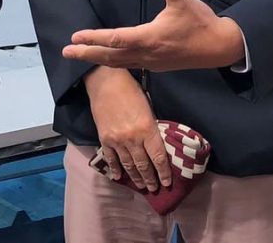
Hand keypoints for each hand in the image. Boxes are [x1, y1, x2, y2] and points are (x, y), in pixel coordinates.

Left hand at [64, 0, 246, 70]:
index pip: (115, 38)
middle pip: (111, 56)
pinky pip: (129, 66)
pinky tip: (107, 60)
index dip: (94, 38)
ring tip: (79, 56)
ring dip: (97, 59)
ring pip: (118, 63)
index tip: (76, 37)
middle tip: (66, 51)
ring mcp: (151, 62)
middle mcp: (147, 53)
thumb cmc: (201, 23)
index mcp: (150, 37)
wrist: (220, 47)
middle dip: (87, 53)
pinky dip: (113, 63)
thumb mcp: (184, 1)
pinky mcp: (157, 65)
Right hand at [84, 66, 170, 191]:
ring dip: (136, 178)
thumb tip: (155, 144)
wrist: (106, 82)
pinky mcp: (104, 139)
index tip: (167, 182)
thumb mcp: (148, 107)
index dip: (163, 172)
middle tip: (154, 189)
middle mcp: (133, 138)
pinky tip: (119, 177)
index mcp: (147, 129)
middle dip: (150, 179)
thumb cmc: (131, 90)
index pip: (158, 157)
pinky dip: (116, 169)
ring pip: (128, 165)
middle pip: (143, 165)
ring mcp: (117, 140)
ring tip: (141, 187)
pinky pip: (111, 159)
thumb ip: (151, 127)